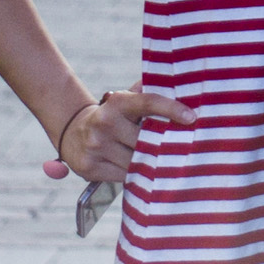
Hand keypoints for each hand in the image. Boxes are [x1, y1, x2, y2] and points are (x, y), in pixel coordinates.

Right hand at [41, 89, 186, 185]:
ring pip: (137, 162)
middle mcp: (105, 122)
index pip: (149, 102)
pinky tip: (137, 170)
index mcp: (118, 102)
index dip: (172, 109)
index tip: (191, 117)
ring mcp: (96, 146)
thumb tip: (179, 86)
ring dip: (149, 164)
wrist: (72, 132)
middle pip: (146, 141)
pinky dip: (134, 176)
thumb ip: (148, 94)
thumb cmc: (112, 116)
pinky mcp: (89, 168)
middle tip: (177, 148)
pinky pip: (124, 177)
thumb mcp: (125, 100)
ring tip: (156, 161)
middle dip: (162, 146)